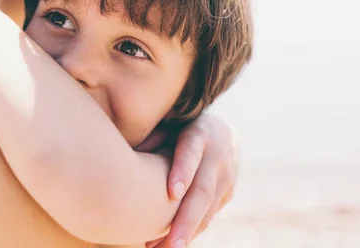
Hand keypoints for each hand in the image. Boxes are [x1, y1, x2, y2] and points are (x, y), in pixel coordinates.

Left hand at [147, 115, 239, 247]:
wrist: (224, 132)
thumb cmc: (181, 127)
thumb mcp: (168, 124)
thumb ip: (152, 138)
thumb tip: (130, 155)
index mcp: (200, 133)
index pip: (191, 151)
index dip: (183, 171)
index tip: (172, 193)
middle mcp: (217, 156)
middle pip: (203, 190)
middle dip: (187, 219)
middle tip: (172, 244)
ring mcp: (226, 177)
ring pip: (208, 209)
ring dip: (187, 232)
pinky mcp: (228, 193)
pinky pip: (209, 217)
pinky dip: (191, 232)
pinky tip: (170, 245)